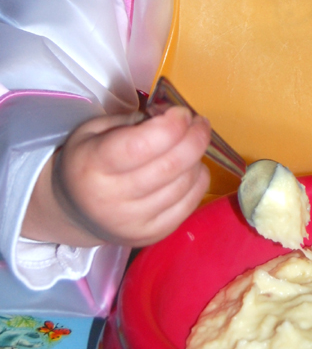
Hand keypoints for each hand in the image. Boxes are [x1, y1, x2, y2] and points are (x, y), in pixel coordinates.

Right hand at [22, 107, 210, 247]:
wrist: (75, 211)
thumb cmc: (88, 160)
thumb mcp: (95, 130)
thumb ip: (133, 120)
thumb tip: (173, 116)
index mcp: (92, 165)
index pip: (141, 145)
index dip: (172, 125)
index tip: (181, 112)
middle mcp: (111, 199)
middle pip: (170, 165)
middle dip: (195, 137)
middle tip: (199, 123)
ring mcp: (132, 222)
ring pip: (185, 184)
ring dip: (197, 158)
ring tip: (190, 145)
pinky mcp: (151, 235)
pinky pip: (190, 204)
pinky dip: (198, 180)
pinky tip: (190, 168)